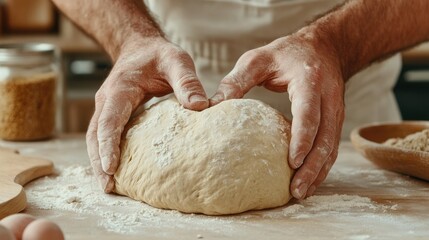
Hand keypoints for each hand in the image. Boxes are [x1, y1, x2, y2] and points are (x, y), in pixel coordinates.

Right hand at [87, 38, 208, 191]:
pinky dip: (106, 153)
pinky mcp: (113, 114)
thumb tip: (201, 107)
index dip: (108, 145)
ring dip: (99, 161)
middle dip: (98, 161)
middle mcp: (108, 100)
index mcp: (120, 89)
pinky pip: (104, 135)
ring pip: (95, 137)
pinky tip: (115, 171)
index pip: (109, 120)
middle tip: (107, 188)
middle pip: (95, 134)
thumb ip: (187, 81)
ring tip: (108, 187)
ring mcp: (107, 108)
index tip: (110, 168)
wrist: (140, 47)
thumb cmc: (158, 54)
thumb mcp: (177, 61)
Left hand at [210, 30, 344, 198]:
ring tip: (301, 194)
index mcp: (309, 81)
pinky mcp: (336, 119)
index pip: (309, 113)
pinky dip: (322, 165)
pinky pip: (332, 146)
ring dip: (319, 172)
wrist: (325, 47)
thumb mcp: (258, 59)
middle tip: (296, 191)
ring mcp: (336, 110)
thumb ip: (236, 80)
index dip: (302, 138)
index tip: (292, 162)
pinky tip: (310, 181)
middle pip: (325, 137)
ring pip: (332, 146)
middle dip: (312, 166)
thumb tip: (212, 105)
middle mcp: (328, 98)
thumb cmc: (286, 53)